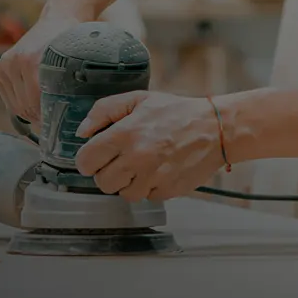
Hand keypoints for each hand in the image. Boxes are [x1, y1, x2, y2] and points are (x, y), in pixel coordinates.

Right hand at [0, 14, 78, 125]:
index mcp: (33, 61)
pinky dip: (19, 104)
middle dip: (40, 117)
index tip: (59, 124)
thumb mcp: (74, 66)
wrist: (57, 21)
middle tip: (54, 121)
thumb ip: (67, 90)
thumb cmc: (69, 46)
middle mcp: (15, 62)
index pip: (37, 104)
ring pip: (15, 106)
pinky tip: (32, 101)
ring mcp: (4, 64)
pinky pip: (7, 98)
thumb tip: (67, 122)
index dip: (49, 118)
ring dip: (30, 113)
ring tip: (45, 112)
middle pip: (25, 107)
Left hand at [74, 90, 224, 200]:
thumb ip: (104, 111)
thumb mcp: (139, 99)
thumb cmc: (177, 113)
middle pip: (102, 182)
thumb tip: (83, 132)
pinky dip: (148, 188)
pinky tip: (157, 171)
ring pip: (122, 194)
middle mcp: (136, 158)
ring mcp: (152, 177)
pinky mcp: (167, 190)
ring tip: (141, 166)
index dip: (88, 160)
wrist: (215, 129)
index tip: (96, 157)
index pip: (86, 161)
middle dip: (108, 173)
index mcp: (125, 134)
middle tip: (120, 161)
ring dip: (128, 183)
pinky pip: (146, 197)